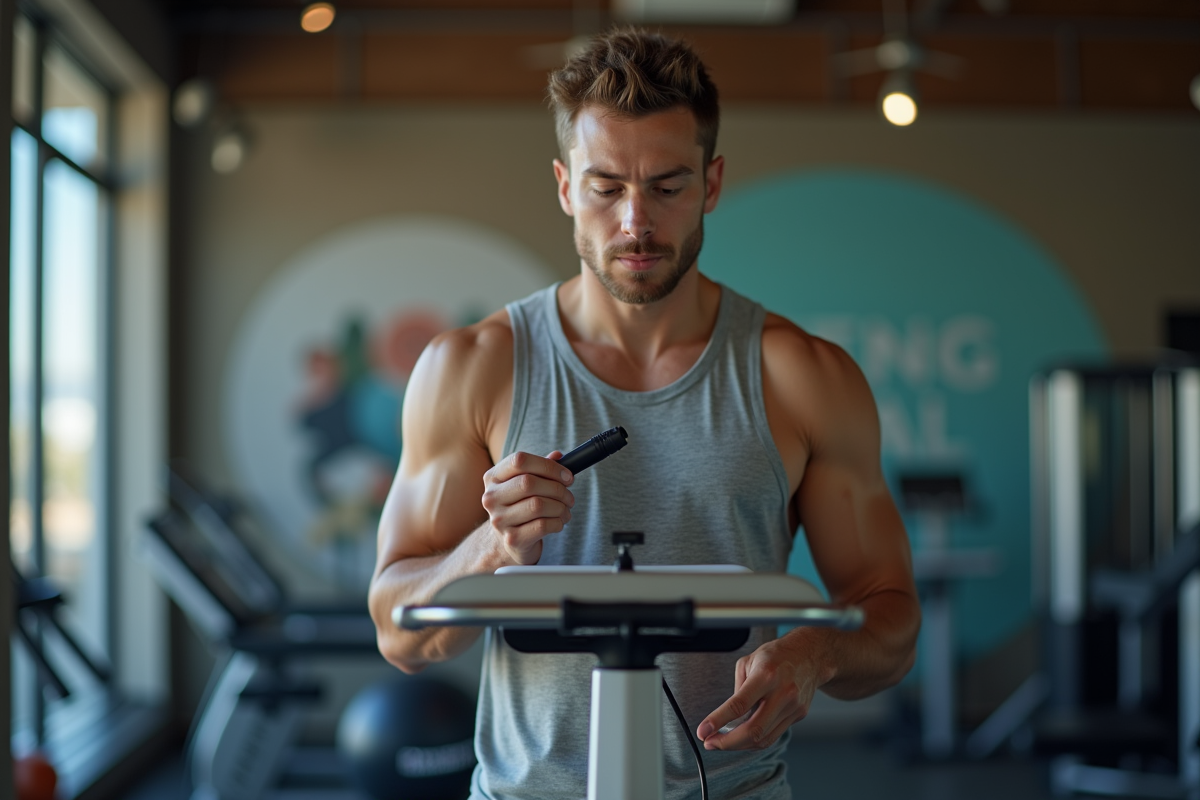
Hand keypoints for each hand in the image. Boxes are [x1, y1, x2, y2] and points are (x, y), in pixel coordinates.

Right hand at [481, 450, 574, 565]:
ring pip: (538, 505)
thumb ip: (540, 467)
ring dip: (560, 507)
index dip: (548, 466)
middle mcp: (491, 497)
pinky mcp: (512, 539)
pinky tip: (559, 522)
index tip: (567, 476)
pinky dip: (558, 522)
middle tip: (569, 496)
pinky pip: (542, 525)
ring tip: (565, 510)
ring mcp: (499, 520)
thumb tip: (558, 456)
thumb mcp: (526, 483)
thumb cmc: (521, 506)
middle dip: (558, 489)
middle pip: (529, 483)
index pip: (519, 460)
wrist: (510, 540)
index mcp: (493, 477)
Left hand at [695, 637, 824, 750]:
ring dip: (739, 745)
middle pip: (753, 730)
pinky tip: (742, 738)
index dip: (718, 721)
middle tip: (710, 743)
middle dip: (727, 743)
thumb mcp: (749, 661)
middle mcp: (782, 692)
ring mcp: (793, 706)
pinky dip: (755, 740)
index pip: (739, 705)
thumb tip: (728, 717)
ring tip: (722, 742)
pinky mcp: (798, 715)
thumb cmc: (777, 655)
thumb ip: (738, 689)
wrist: (810, 654)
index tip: (703, 731)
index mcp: (766, 674)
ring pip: (763, 738)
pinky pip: (773, 735)